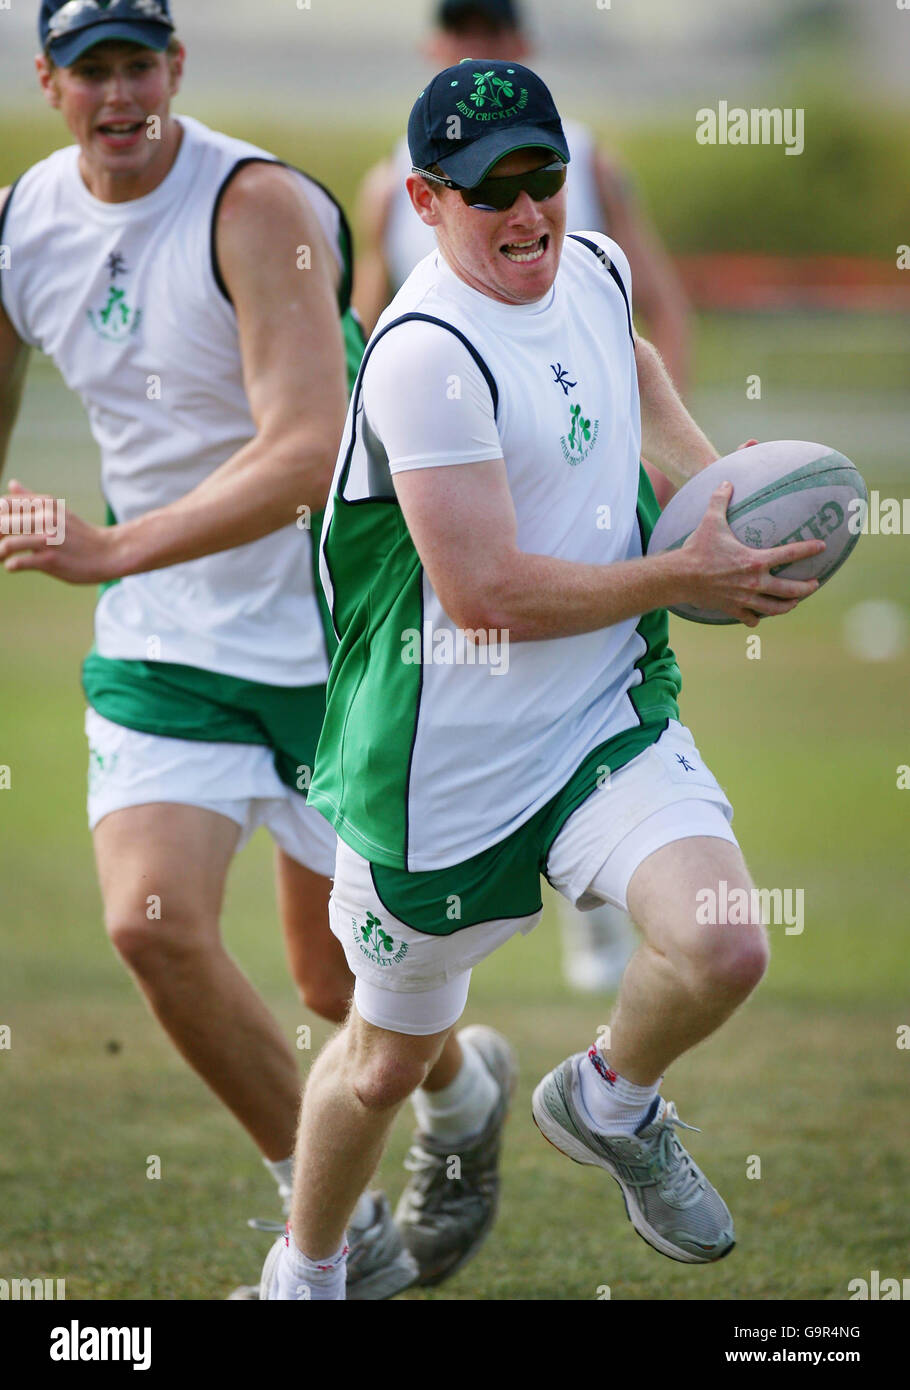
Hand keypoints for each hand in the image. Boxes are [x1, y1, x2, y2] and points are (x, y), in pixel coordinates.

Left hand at [0, 481, 121, 583]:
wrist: (108, 553)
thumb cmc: (79, 534)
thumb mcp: (57, 510)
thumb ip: (31, 498)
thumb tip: (11, 483)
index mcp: (43, 504)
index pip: (3, 504)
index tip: (1, 530)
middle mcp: (45, 518)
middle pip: (1, 523)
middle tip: (0, 544)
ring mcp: (48, 540)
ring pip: (7, 544)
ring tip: (2, 557)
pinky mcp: (51, 560)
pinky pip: (19, 563)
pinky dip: (11, 566)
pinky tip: (14, 566)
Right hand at [680, 481, 824, 627]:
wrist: (679, 577)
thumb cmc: (697, 549)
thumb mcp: (710, 521)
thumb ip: (720, 500)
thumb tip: (727, 481)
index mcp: (755, 561)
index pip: (790, 555)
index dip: (809, 549)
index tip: (822, 546)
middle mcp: (754, 583)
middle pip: (790, 590)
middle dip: (806, 587)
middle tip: (815, 583)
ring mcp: (744, 599)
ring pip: (774, 608)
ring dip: (788, 605)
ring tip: (796, 602)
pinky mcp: (732, 608)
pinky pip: (751, 618)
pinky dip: (757, 617)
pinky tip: (760, 616)